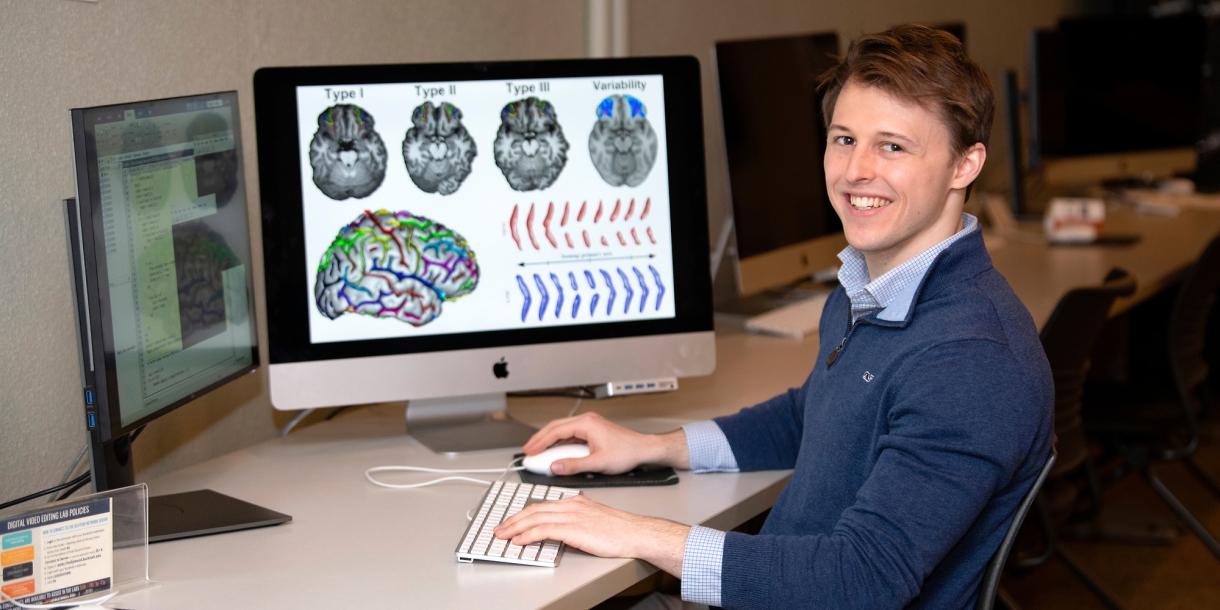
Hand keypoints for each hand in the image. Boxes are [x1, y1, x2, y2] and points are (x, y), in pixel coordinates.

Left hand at [494, 494, 689, 576]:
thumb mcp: (594, 519)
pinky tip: (520, 540)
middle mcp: (571, 505)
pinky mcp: (574, 529)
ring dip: (515, 528)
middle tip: (500, 528)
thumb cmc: (619, 530)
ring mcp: (572, 516)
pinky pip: (544, 530)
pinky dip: (528, 535)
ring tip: (503, 535)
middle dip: (514, 520)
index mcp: (575, 501)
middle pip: (534, 510)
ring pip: (535, 519)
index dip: (524, 513)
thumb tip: (561, 530)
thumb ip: (576, 520)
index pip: (542, 505)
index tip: (512, 521)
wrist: (634, 533)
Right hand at [523, 412, 689, 474]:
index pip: (556, 431)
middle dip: (540, 439)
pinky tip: (555, 452)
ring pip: (562, 430)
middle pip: (556, 427)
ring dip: (549, 441)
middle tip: (528, 451)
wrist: (644, 450)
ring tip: (538, 452)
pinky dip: (560, 442)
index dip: (540, 442)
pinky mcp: (593, 431)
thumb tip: (555, 467)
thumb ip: (574, 465)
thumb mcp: (598, 463)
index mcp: (586, 424)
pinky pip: (571, 434)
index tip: (529, 451)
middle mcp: (587, 421)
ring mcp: (590, 425)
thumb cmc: (627, 453)